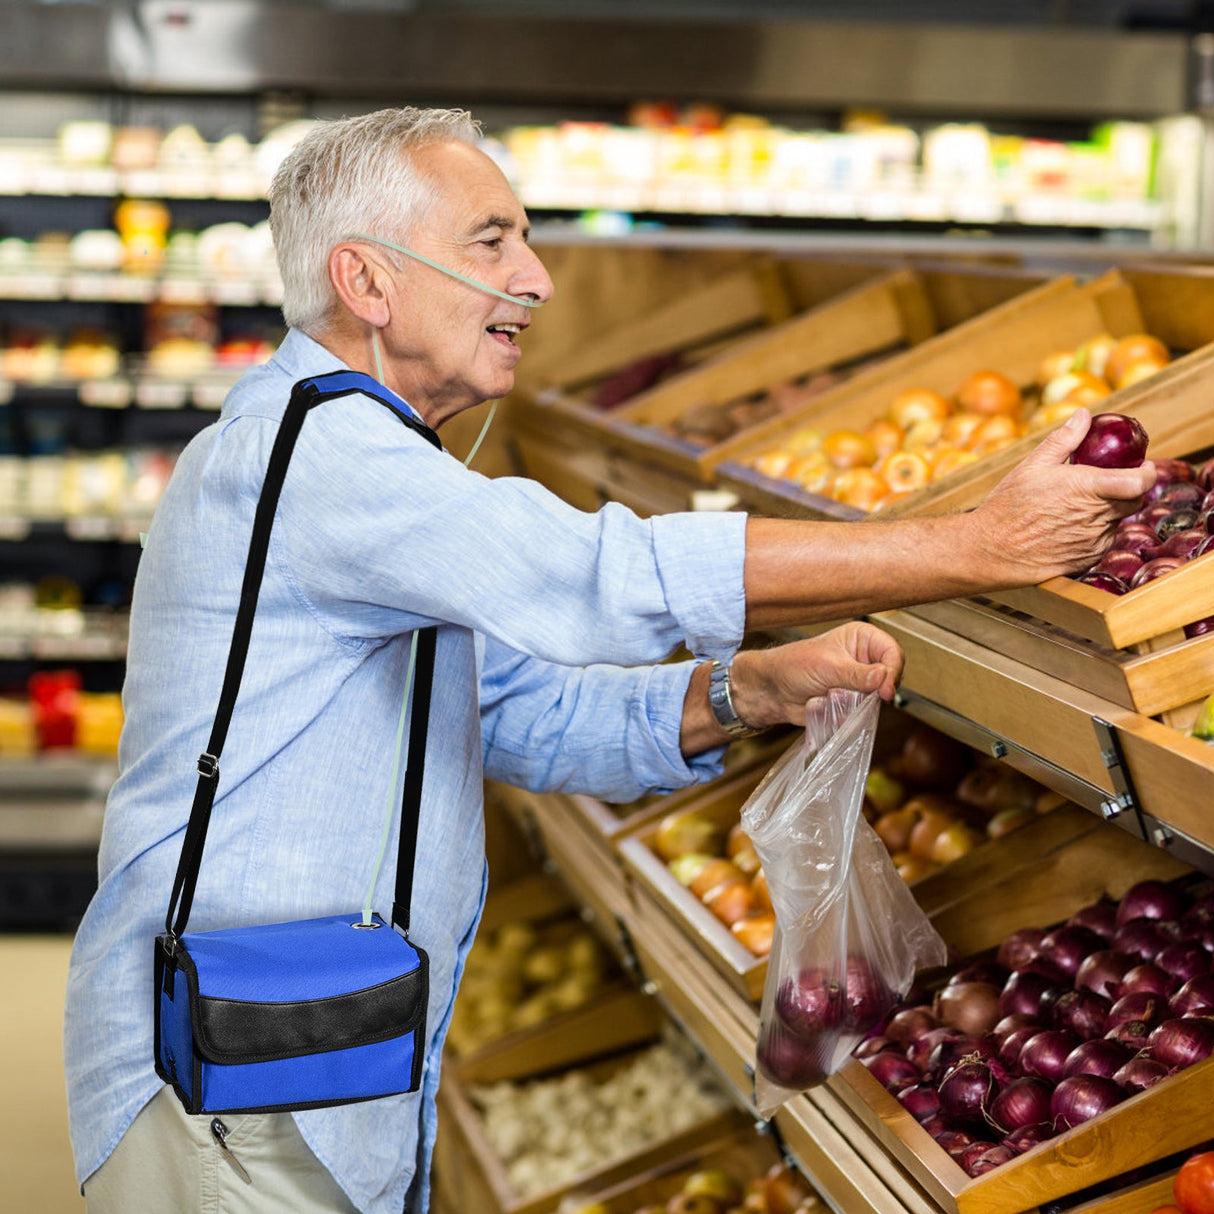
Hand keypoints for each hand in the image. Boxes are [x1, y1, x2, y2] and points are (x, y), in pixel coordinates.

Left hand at [729, 622, 903, 729]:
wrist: (772, 690)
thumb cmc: (794, 666)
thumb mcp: (828, 667)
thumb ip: (857, 675)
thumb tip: (883, 678)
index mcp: (862, 639)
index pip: (893, 652)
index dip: (892, 671)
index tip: (884, 691)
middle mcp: (864, 658)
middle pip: (890, 677)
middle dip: (873, 690)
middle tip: (860, 698)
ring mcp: (859, 681)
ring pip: (876, 698)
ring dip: (855, 702)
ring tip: (830, 696)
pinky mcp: (852, 700)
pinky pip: (861, 712)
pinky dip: (845, 712)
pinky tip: (825, 703)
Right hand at [967, 408, 1155, 584]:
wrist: (992, 550)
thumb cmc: (1009, 506)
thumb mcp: (1032, 465)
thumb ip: (1064, 439)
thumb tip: (1084, 415)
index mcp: (1089, 488)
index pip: (1141, 481)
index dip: (1147, 472)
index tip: (1142, 466)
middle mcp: (1097, 517)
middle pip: (1134, 501)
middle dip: (1127, 489)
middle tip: (1106, 482)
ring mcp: (1094, 541)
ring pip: (1116, 521)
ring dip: (1106, 511)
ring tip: (1075, 507)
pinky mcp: (1087, 559)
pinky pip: (1102, 541)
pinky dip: (1094, 532)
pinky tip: (1067, 527)